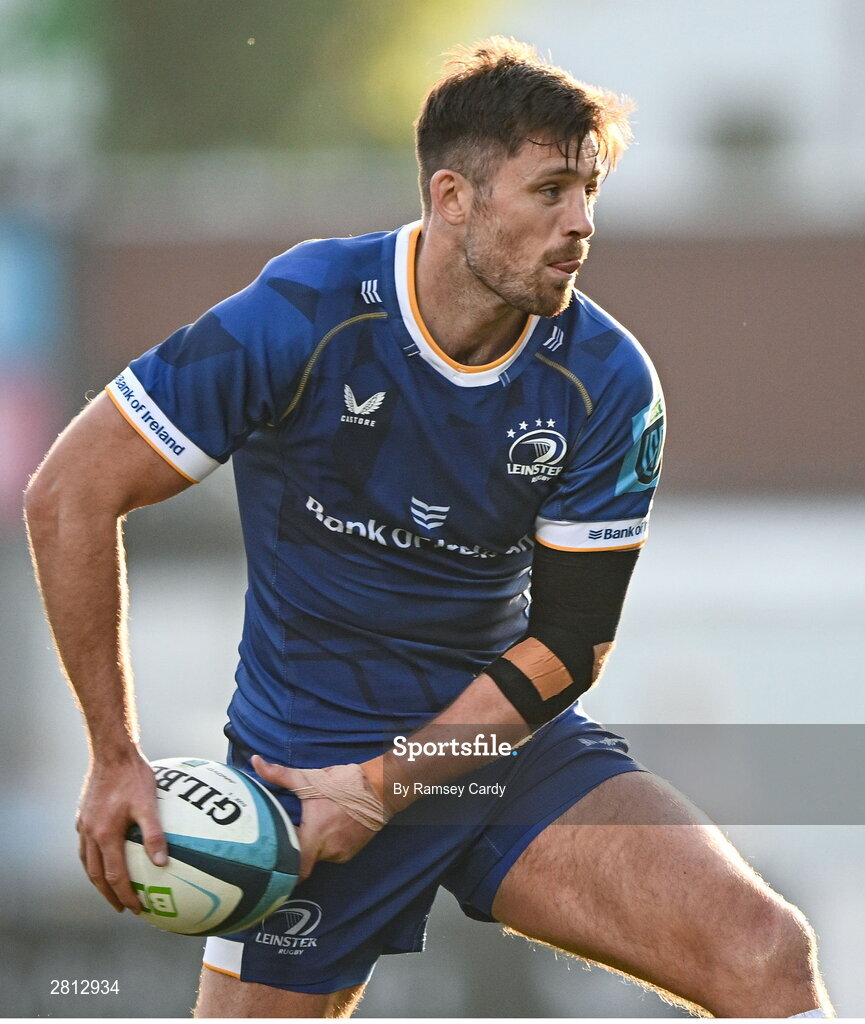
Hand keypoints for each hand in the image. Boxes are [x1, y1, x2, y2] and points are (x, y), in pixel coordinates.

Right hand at [76, 752, 166, 912]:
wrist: (111, 752)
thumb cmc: (134, 775)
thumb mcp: (150, 804)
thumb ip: (155, 834)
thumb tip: (163, 863)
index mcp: (105, 835)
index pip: (115, 876)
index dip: (126, 895)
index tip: (136, 908)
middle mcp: (90, 834)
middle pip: (96, 875)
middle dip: (109, 895)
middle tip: (122, 907)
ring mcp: (84, 825)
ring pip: (87, 861)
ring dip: (98, 879)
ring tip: (111, 889)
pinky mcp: (83, 815)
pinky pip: (85, 845)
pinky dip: (93, 858)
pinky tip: (104, 856)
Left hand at [252, 756, 380, 880]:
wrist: (381, 787)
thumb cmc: (344, 784)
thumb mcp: (309, 779)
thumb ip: (279, 774)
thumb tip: (255, 762)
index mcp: (315, 837)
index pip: (295, 870)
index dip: (282, 867)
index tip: (273, 858)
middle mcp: (329, 851)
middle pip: (305, 861)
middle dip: (296, 849)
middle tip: (288, 834)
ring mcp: (343, 853)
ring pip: (319, 856)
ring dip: (313, 845)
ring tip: (308, 827)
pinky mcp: (353, 850)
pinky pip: (334, 852)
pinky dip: (327, 844)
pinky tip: (327, 827)